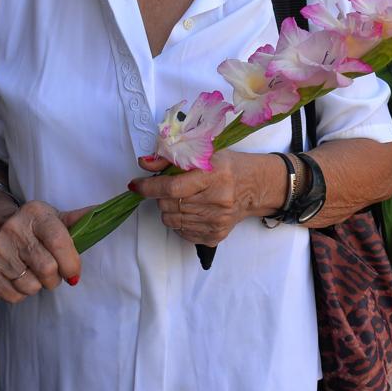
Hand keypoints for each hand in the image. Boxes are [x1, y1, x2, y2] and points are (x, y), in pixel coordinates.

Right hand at [0, 197, 90, 302]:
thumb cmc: (32, 225)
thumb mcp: (53, 217)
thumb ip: (78, 220)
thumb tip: (105, 213)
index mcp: (35, 213)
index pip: (59, 243)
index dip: (71, 263)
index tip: (74, 273)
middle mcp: (12, 229)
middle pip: (47, 269)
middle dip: (56, 278)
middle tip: (53, 273)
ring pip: (30, 286)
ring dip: (38, 286)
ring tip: (34, 273)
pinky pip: (13, 296)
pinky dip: (21, 293)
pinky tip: (19, 277)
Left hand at [130, 151, 283, 245]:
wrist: (255, 187)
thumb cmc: (229, 167)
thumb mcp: (204, 154)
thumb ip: (171, 159)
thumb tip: (143, 164)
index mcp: (214, 175)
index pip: (172, 188)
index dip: (149, 187)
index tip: (136, 185)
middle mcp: (217, 200)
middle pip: (168, 205)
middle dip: (161, 196)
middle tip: (172, 187)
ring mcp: (217, 222)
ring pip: (171, 220)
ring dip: (169, 209)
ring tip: (184, 199)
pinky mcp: (215, 236)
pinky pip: (182, 232)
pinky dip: (179, 221)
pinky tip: (192, 210)